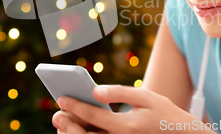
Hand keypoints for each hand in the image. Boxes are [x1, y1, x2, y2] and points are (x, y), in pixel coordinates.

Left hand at [52, 85, 202, 133]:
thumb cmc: (164, 114)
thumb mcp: (146, 97)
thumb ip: (119, 92)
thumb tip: (95, 90)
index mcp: (127, 126)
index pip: (94, 115)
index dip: (75, 106)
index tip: (61, 98)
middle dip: (68, 125)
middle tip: (56, 114)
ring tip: (63, 124)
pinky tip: (79, 131)